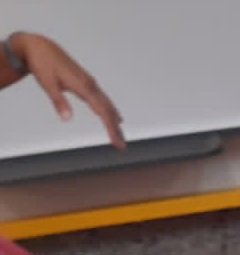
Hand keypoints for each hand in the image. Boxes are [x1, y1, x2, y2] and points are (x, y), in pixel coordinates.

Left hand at [9, 33, 124, 146]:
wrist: (40, 46)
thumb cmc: (42, 62)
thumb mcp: (48, 83)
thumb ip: (59, 102)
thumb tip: (67, 118)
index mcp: (84, 85)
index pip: (102, 111)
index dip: (111, 128)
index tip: (117, 142)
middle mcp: (90, 84)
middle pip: (108, 110)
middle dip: (116, 128)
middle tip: (122, 145)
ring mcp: (89, 82)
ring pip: (107, 104)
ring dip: (114, 120)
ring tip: (120, 134)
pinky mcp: (86, 82)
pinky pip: (103, 99)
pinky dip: (109, 110)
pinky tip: (112, 115)